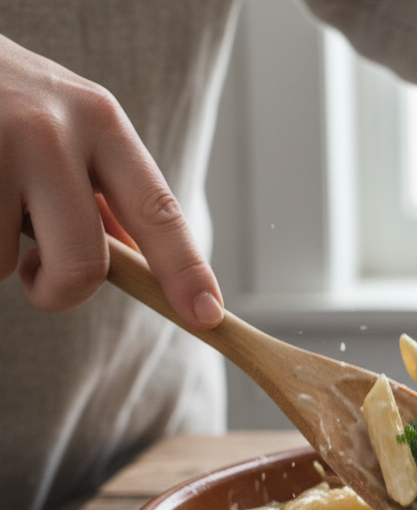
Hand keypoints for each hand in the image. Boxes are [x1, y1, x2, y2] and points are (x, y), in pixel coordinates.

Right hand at [0, 34, 222, 327]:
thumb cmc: (4, 100)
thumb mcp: (68, 125)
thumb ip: (104, 190)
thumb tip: (136, 261)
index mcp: (101, 121)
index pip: (158, 211)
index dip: (185, 270)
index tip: (207, 315)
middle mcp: (51, 131)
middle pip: (82, 263)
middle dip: (60, 293)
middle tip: (39, 281)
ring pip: (6, 263)